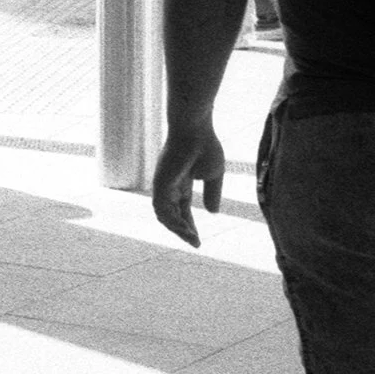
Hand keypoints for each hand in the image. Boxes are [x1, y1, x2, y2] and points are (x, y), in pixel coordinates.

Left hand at [150, 122, 221, 248]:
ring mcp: (162, 184)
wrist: (196, 130)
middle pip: (171, 216)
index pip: (181, 210)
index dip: (188, 226)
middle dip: (183, 231)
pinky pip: (162, 208)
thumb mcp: (214, 175)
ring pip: (164, 215)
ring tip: (193, 239)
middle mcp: (168, 186)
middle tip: (195, 243)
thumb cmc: (205, 146)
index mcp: (180, 184)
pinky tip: (186, 229)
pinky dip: (173, 220)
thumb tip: (212, 213)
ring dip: (178, 229)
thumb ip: (213, 194)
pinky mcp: (160, 182)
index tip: (197, 241)